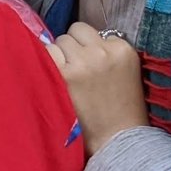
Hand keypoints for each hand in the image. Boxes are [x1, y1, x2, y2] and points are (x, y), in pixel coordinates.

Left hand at [51, 21, 148, 154]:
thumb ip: (105, 52)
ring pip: (58, 42)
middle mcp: (102, 51)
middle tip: (76, 72)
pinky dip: (45, 64)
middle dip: (71, 49)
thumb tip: (74, 38)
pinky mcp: (64, 74)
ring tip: (67, 80)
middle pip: (73, 33)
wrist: (118, 139)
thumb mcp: (125, 71)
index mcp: (123, 49)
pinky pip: (45, 54)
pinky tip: (54, 81)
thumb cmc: (121, 109)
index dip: (86, 47)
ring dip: (58, 56)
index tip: (88, 64)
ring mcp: (82, 61)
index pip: (91, 31)